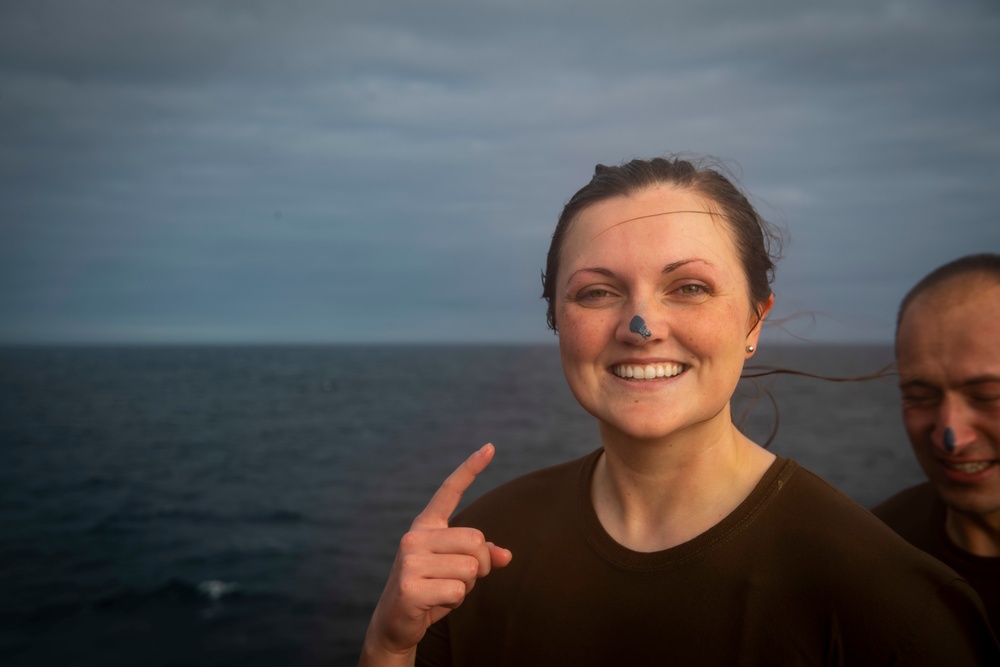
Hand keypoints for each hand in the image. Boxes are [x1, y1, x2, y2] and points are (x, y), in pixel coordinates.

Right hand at [360, 443, 512, 665]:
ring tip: (442, 591)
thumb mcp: (457, 569)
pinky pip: (458, 591)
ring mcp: (409, 560)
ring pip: (470, 569)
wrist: (396, 623)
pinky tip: (434, 603)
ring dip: (466, 588)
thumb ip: (481, 556)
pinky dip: (455, 603)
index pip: (449, 490)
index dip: (470, 468)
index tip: (490, 446)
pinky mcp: (409, 586)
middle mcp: (415, 536)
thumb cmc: (431, 589)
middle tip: (461, 579)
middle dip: (480, 566)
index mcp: (426, 526)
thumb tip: (506, 556)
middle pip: (476, 541)